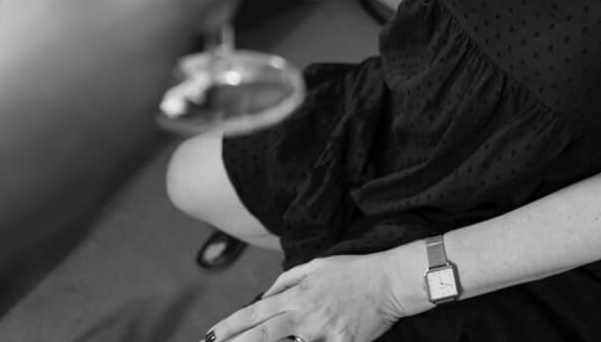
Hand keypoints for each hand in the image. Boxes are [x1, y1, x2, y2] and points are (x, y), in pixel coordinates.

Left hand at [207, 252, 405, 341]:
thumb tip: (264, 295)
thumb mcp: (317, 266)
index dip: (229, 326)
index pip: (255, 312)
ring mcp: (323, 332)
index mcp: (298, 294)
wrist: (390, 282)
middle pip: (262, 335)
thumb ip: (287, 281)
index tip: (209, 336)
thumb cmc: (354, 272)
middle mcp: (306, 315)